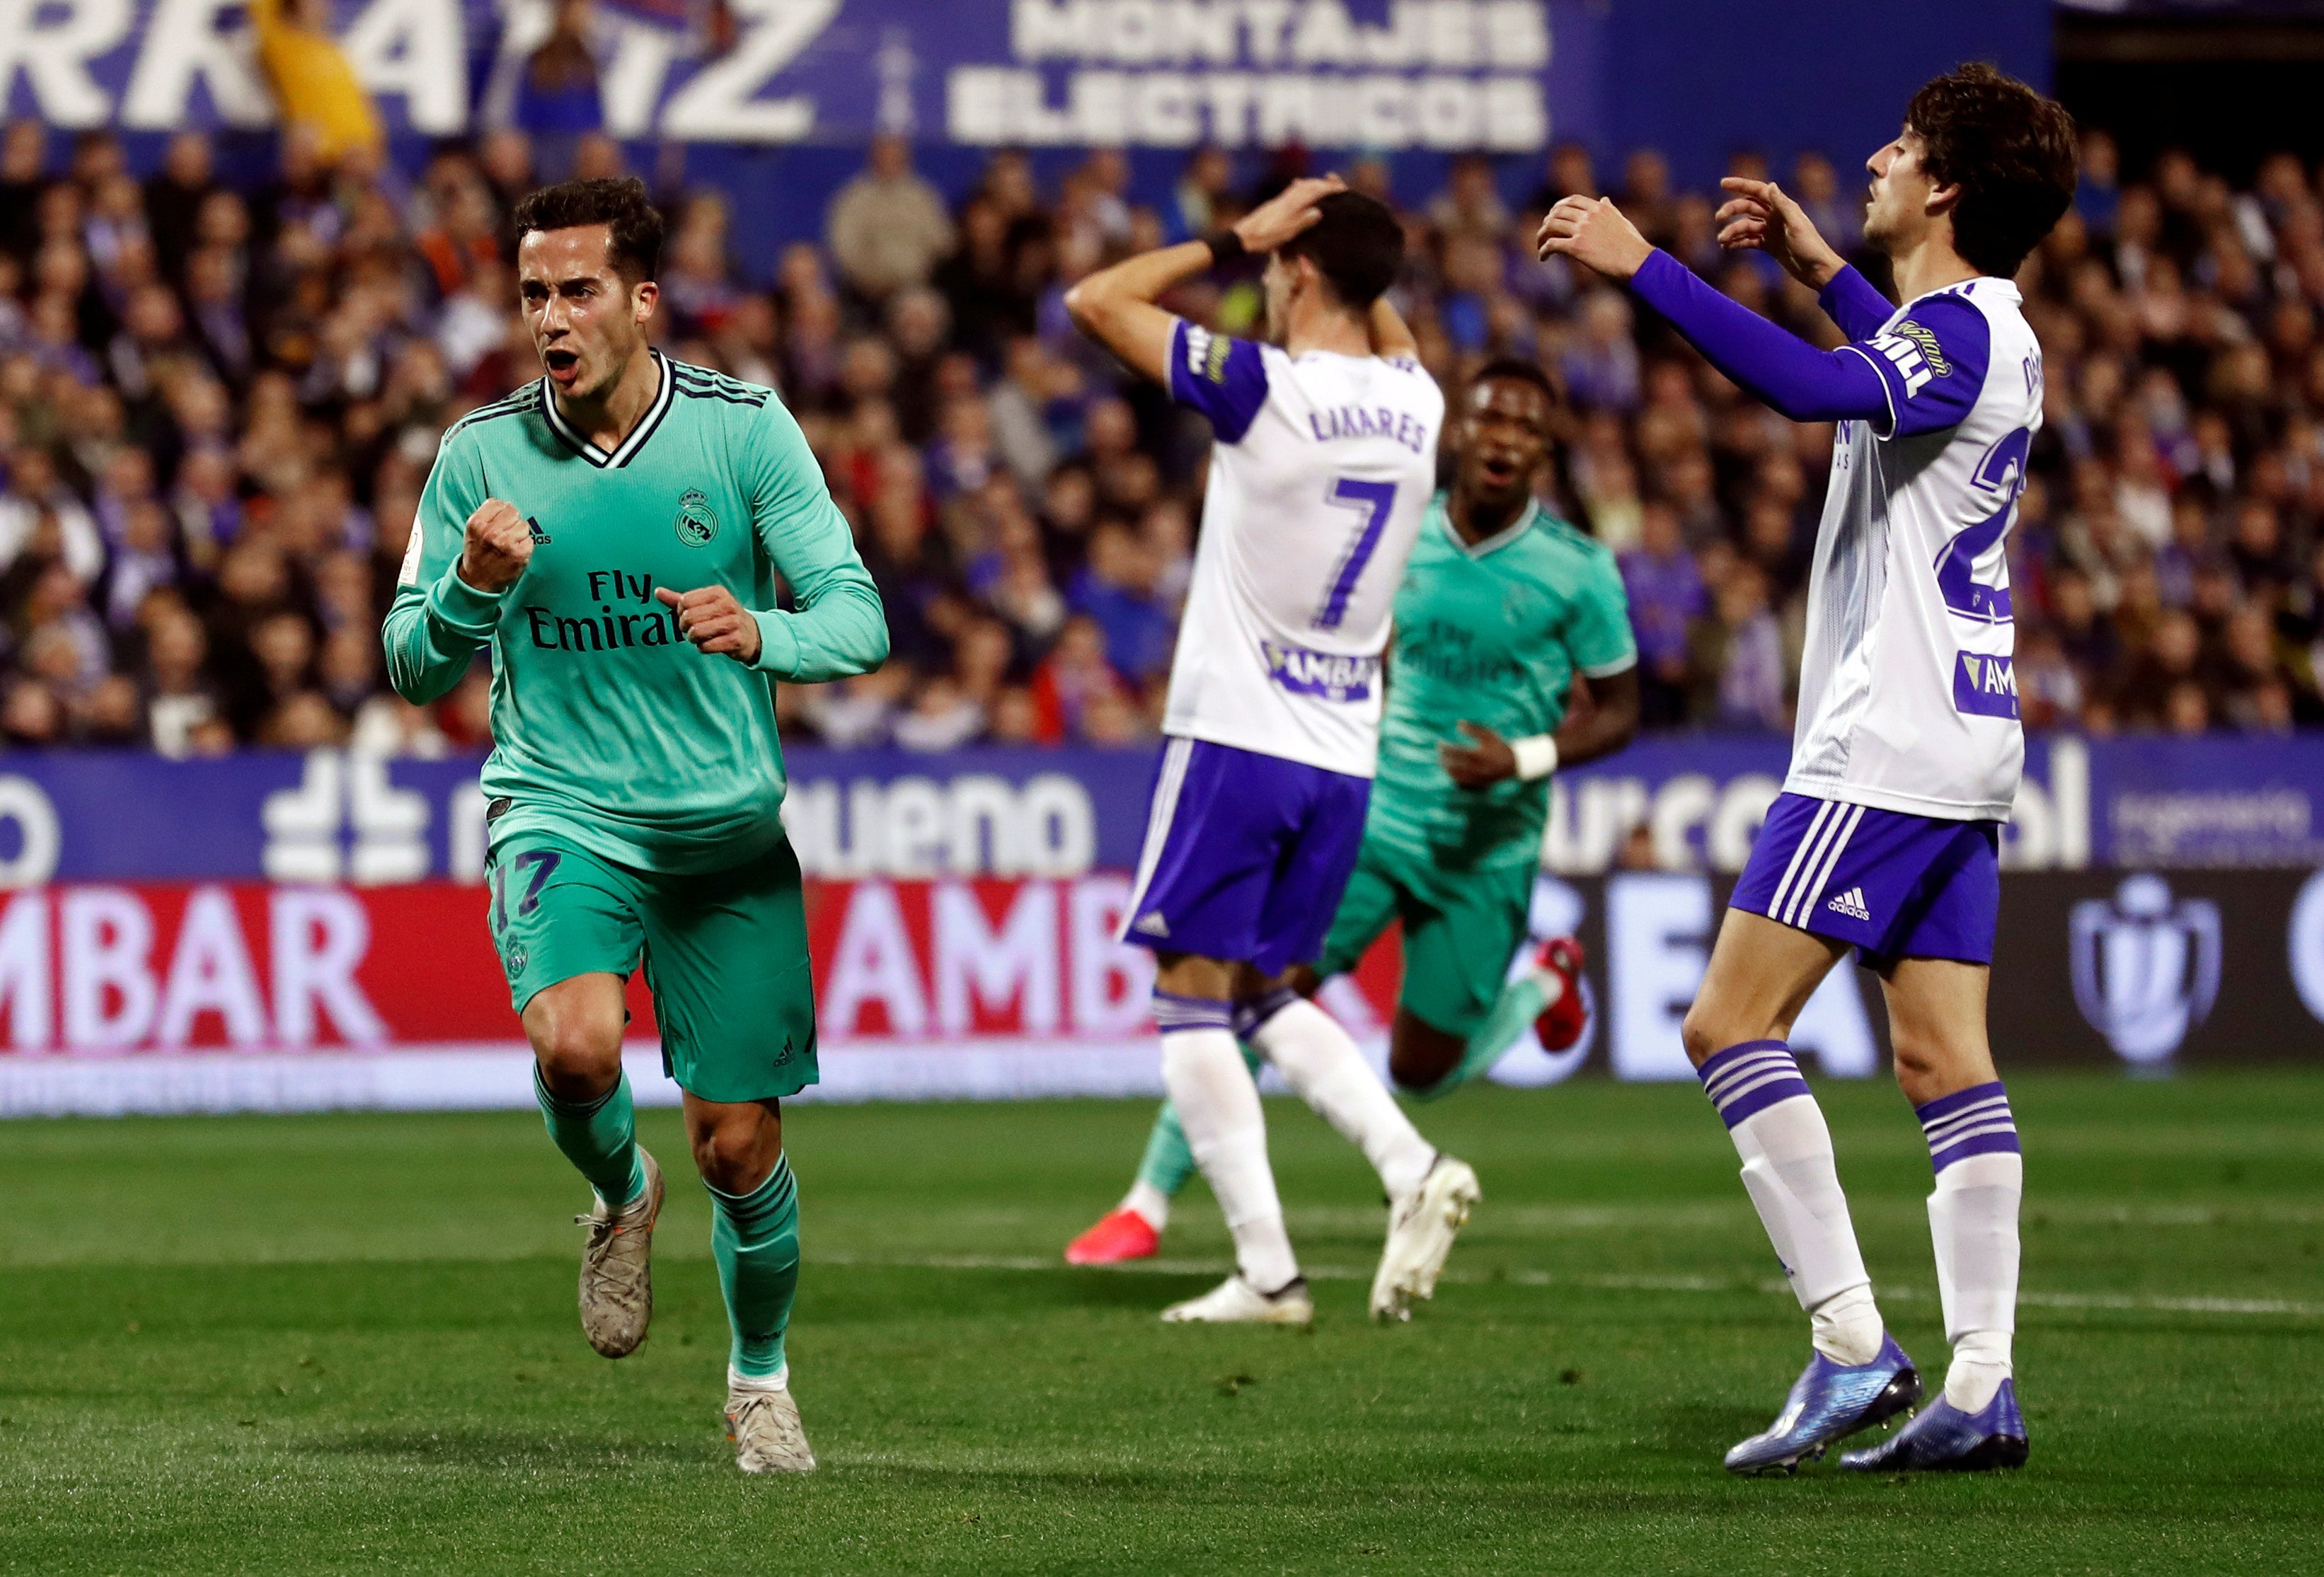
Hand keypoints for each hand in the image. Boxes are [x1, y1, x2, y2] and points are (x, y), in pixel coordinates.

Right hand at [457, 499, 530, 591]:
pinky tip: (515, 551)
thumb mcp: (473, 530)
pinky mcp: (519, 554)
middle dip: (511, 522)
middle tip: (505, 534)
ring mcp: (506, 544)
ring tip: (509, 543)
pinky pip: (530, 540)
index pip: (499, 503)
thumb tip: (507, 504)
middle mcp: (491, 532)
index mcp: (477, 523)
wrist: (478, 580)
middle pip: (513, 512)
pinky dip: (525, 545)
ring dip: (519, 533)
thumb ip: (487, 514)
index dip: (501, 512)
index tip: (498, 522)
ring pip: (524, 525)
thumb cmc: (477, 552)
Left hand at [654, 584, 761, 663]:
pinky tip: (709, 644)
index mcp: (718, 592)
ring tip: (698, 638)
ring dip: (693, 639)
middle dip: (685, 627)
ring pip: (696, 632)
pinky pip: (706, 646)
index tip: (688, 616)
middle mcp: (728, 605)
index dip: (680, 612)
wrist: (751, 634)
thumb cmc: (721, 617)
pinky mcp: (736, 640)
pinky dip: (703, 648)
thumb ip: (679, 599)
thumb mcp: (703, 605)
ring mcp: (733, 623)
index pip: (685, 601)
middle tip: (691, 630)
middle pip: (688, 618)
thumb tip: (657, 592)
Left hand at [1233, 174, 1345, 253]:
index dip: (1329, 190)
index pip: (1314, 193)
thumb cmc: (1263, 238)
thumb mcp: (1284, 234)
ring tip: (1323, 185)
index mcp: (1291, 206)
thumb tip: (1318, 212)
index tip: (1342, 190)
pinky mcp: (1274, 205)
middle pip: (1308, 186)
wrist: (1241, 237)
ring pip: (1300, 187)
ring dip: (1313, 184)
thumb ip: (1302, 222)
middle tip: (1337, 185)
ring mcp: (1279, 201)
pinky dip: (1301, 187)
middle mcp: (1286, 200)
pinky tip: (1298, 187)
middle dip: (1323, 185)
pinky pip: (1291, 191)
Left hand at [1439, 721, 1516, 789]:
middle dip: (1445, 760)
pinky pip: (1464, 783)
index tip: (1440, 744)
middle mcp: (1479, 768)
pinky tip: (1450, 772)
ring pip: (1459, 776)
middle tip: (1439, 754)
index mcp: (1480, 755)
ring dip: (1449, 770)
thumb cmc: (1498, 746)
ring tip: (1442, 763)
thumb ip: (1473, 729)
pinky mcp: (1480, 783)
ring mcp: (1479, 777)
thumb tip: (1458, 723)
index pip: (1458, 752)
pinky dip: (1456, 778)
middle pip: (1456, 766)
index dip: (1447, 749)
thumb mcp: (1488, 735)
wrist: (1513, 763)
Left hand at [1535, 196, 1652, 281]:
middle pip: (1558, 212)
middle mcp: (1589, 216)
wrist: (1637, 261)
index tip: (1554, 215)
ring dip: (1541, 235)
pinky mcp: (1577, 247)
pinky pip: (1552, 244)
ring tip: (1540, 246)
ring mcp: (1582, 230)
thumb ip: (1610, 210)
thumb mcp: (1622, 221)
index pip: (1573, 200)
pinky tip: (1543, 258)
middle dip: (1548, 221)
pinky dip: (1543, 250)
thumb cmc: (1632, 245)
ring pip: (1551, 226)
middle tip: (1544, 233)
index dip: (1559, 206)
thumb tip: (1604, 199)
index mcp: (1600, 208)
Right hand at [1714, 177, 1844, 289]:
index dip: (1740, 185)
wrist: (1817, 270)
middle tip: (1718, 218)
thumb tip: (1770, 185)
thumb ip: (1783, 205)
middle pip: (1747, 207)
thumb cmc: (1810, 247)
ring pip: (1745, 226)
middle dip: (1731, 211)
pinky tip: (1728, 248)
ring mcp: (1771, 231)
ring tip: (1722, 241)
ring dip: (1732, 231)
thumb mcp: (1796, 225)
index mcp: (1783, 207)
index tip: (1722, 183)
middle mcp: (1775, 216)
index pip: (1758, 191)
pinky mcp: (1768, 245)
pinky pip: (1749, 241)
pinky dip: (1738, 243)